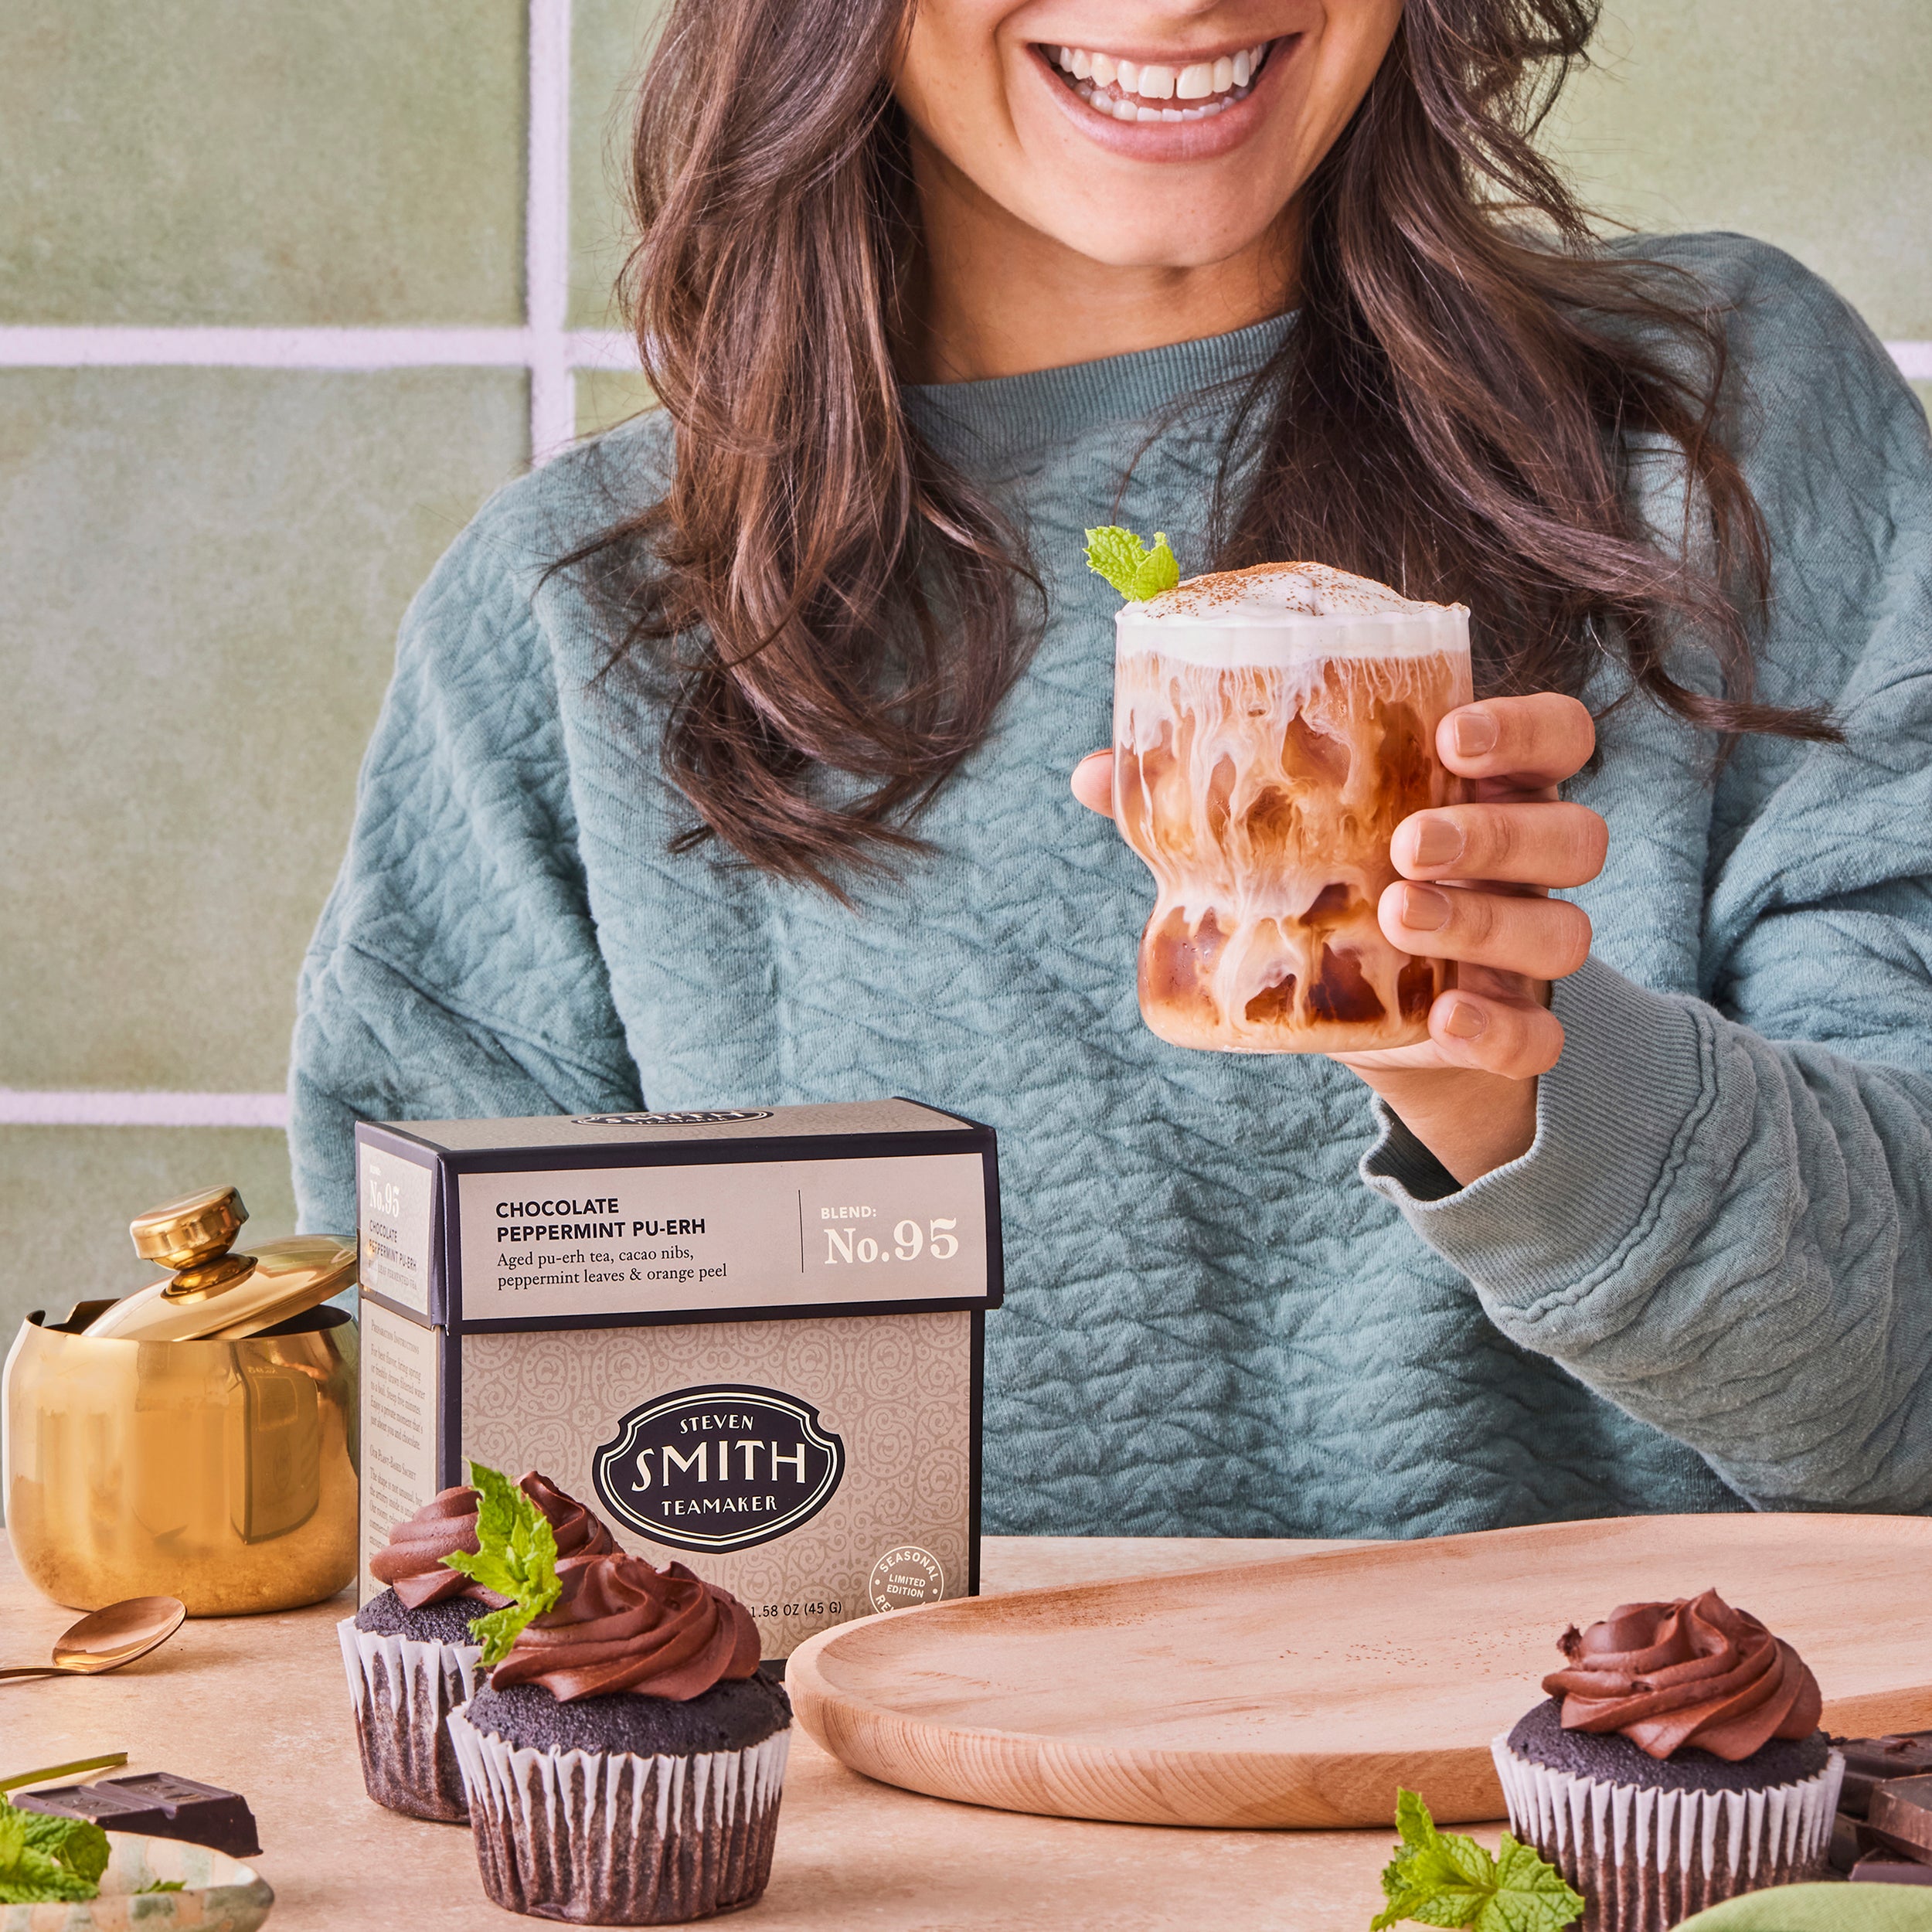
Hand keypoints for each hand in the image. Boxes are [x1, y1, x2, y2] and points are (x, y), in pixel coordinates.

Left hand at [1070, 693, 1606, 1184]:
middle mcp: (1526, 863)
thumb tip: (1094, 772)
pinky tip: (1442, 1018)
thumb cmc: (1327, 892)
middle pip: (1573, 832)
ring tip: (1395, 916)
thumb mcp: (1279, 843)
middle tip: (1403, 844)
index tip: (1449, 736)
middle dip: (1493, 833)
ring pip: (1566, 928)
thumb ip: (1202, 804)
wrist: (1364, 1016)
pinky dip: (1501, 1028)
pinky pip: (1541, 1035)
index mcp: (1485, 788)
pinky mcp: (1514, 1029)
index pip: (1558, 733)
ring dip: (1487, 920)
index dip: (1521, 727)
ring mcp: (1529, 947)